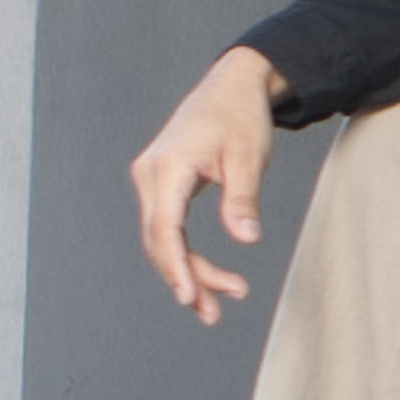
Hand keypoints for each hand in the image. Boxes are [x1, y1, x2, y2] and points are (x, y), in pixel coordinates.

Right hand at [133, 46, 283, 323]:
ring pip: (160, 239)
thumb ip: (244, 199)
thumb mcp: (250, 156)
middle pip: (159, 241)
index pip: (165, 229)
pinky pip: (166, 227)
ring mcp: (150, 180)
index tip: (190, 298)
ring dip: (185, 272)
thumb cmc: (242, 116)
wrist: (232, 86)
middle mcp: (149, 175)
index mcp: (168, 168)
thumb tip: (248, 239)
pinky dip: (183, 254)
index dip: (176, 267)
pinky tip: (205, 278)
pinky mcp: (160, 185)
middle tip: (215, 313)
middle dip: (186, 279)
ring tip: (216, 306)